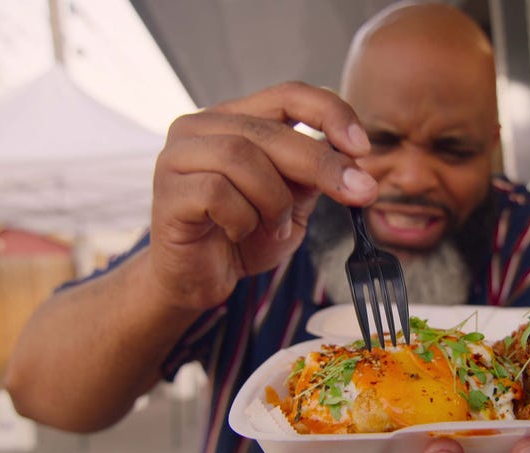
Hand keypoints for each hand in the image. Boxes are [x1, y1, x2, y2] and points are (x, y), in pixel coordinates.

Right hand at [148, 82, 378, 310]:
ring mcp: (179, 155)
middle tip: (359, 193)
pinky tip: (237, 233)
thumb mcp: (291, 203)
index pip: (289, 94)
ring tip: (272, 226)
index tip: (362, 148)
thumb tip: (354, 160)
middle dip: (322, 164)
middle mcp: (202, 126)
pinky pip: (217, 193)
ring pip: (243, 158)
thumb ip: (313, 176)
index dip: (331, 113)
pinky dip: (242, 219)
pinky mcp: (167, 189)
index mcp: (236, 118)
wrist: (197, 281)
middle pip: (271, 131)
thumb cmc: (241, 237)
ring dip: (274, 200)